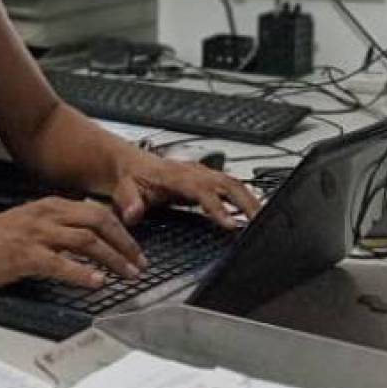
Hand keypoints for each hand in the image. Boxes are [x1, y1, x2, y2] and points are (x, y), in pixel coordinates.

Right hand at [0, 197, 143, 291]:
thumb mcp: (26, 225)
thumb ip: (54, 230)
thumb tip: (83, 242)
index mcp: (48, 207)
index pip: (96, 211)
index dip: (121, 230)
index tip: (134, 249)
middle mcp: (45, 215)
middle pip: (99, 220)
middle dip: (124, 243)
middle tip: (139, 263)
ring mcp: (35, 234)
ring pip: (86, 240)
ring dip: (112, 258)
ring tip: (127, 274)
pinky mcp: (24, 255)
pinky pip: (61, 263)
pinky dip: (82, 273)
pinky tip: (95, 282)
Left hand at [110, 153, 259, 230]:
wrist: (127, 163)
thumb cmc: (129, 176)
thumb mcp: (122, 189)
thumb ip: (128, 202)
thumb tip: (134, 213)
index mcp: (175, 175)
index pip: (202, 191)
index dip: (218, 207)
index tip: (230, 224)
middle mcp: (191, 172)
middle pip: (227, 184)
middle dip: (246, 203)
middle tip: (260, 223)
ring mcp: (200, 173)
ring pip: (232, 183)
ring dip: (249, 200)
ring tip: (264, 219)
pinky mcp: (204, 178)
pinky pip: (229, 186)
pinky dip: (244, 198)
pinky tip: (251, 212)